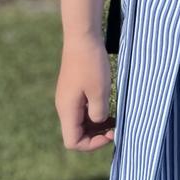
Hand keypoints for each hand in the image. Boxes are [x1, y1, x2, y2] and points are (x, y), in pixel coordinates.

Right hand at [55, 34, 115, 151]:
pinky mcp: (74, 88)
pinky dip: (95, 111)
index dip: (91, 144)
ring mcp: (68, 96)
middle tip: (115, 127)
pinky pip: (82, 108)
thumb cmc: (91, 63)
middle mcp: (64, 106)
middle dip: (96, 135)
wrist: (82, 36)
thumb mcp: (99, 91)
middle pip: (76, 132)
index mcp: (67, 110)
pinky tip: (108, 104)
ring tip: (114, 118)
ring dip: (96, 123)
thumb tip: (98, 121)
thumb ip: (99, 113)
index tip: (110, 133)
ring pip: (80, 120)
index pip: (72, 142)